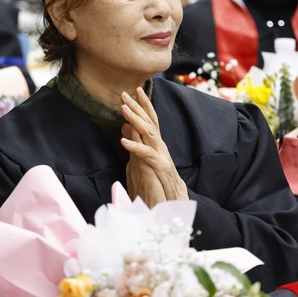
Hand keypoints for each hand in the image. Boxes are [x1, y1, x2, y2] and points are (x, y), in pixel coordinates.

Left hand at [120, 87, 188, 206]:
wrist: (174, 206)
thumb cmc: (159, 186)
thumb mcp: (144, 162)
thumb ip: (135, 144)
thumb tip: (125, 128)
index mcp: (156, 146)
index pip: (149, 121)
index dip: (142, 106)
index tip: (134, 91)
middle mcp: (161, 148)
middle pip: (150, 122)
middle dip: (138, 106)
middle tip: (125, 93)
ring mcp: (162, 157)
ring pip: (149, 134)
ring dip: (136, 120)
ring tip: (123, 109)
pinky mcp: (161, 169)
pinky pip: (147, 155)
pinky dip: (136, 147)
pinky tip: (123, 141)